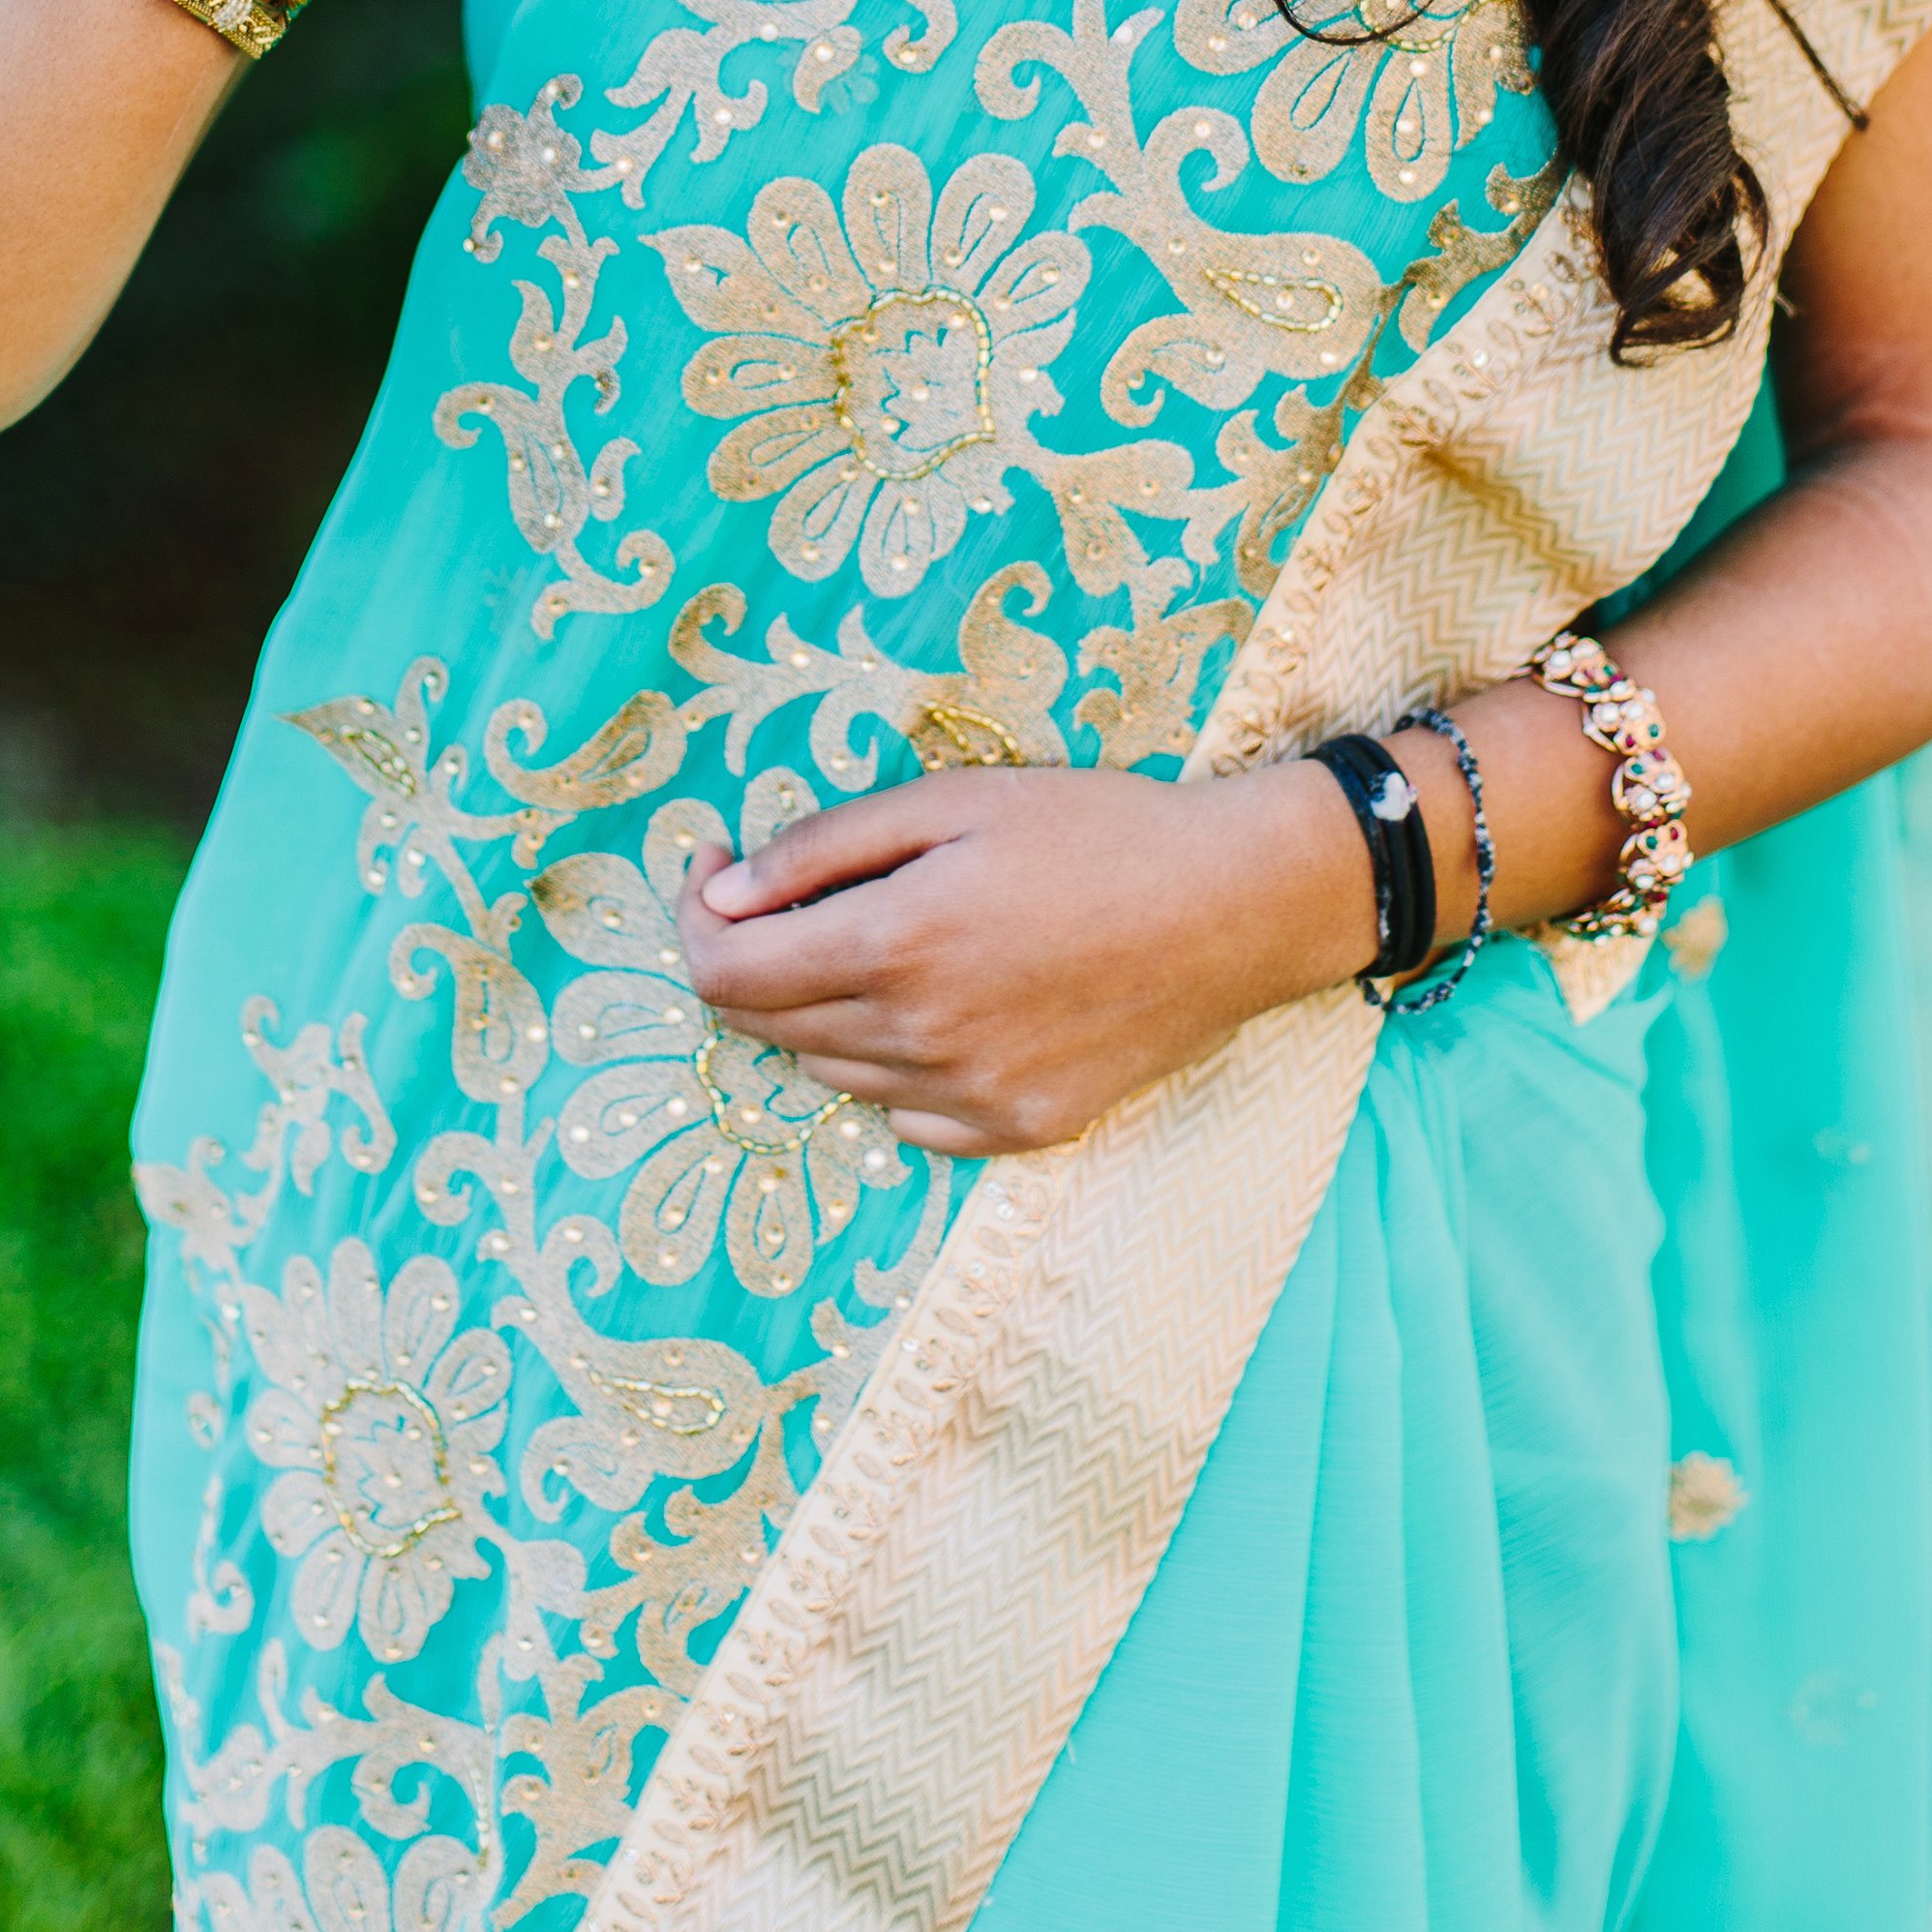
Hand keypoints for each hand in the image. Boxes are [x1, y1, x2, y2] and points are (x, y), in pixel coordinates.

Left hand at [678, 761, 1382, 1157]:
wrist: (1234, 907)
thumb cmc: (1095, 830)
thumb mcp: (953, 801)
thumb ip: (824, 849)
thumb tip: (727, 894)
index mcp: (891, 950)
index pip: (724, 977)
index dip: (697, 919)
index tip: (718, 865)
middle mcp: (917, 1042)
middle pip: (767, 1028)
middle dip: (753, 956)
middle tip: (791, 893)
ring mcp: (969, 1100)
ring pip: (833, 1071)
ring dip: (823, 1008)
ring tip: (884, 938)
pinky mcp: (1018, 1131)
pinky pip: (907, 1116)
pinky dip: (894, 1063)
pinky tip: (945, 1002)